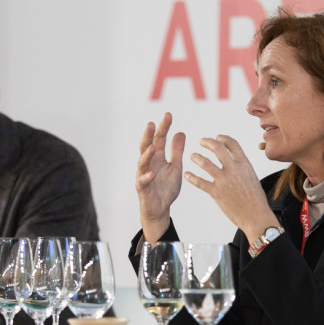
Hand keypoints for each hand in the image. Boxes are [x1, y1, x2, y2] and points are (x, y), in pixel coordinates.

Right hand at [136, 112, 185, 240]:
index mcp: (158, 157)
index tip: (168, 115)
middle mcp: (149, 164)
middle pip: (147, 146)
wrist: (160, 209)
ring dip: (146, 154)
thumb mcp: (176, 167)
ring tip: (153, 147)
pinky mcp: (142, 188)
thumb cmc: (166, 188)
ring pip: (142, 162)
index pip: (159, 139)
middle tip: (152, 124)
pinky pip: (143, 181)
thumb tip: (181, 132)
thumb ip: (177, 151)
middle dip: (149, 135)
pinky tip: (152, 173)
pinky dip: (147, 177)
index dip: (163, 127)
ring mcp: (143, 175)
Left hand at [184, 135, 278, 241]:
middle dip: (207, 142)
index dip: (223, 138)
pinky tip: (187, 175)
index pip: (233, 144)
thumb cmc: (256, 200)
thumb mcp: (252, 177)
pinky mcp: (217, 193)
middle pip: (218, 148)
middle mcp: (234, 170)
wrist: (256, 216)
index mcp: (244, 165)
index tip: (217, 137)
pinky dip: (192, 177)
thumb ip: (242, 167)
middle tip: (201, 141)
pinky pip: (200, 182)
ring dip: (197, 157)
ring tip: (193, 156)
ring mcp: (224, 181)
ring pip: (206, 163)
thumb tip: (235, 160)